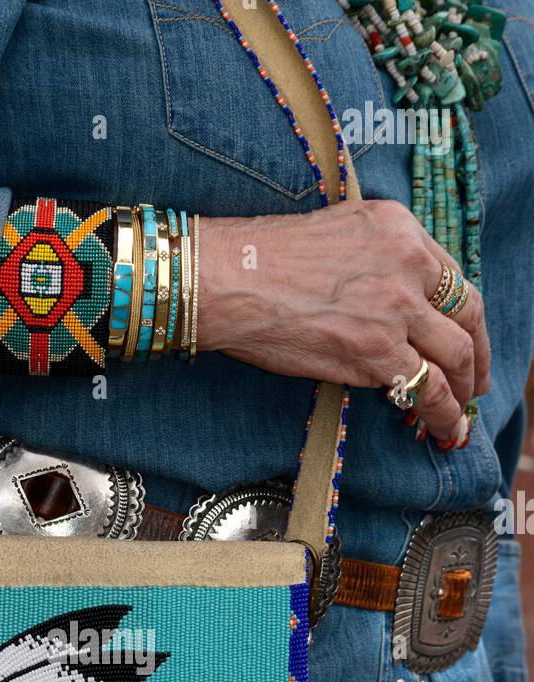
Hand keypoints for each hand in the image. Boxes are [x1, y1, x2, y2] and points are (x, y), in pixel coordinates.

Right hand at [198, 199, 490, 443]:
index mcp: (398, 228)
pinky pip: (428, 389)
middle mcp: (408, 264)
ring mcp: (397, 309)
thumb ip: (372, 259)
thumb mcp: (336, 233)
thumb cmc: (260, 260)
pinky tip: (442, 428)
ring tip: (460, 414)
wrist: (229, 280)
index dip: (462, 314)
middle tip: (474, 380)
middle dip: (477, 354)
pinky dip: (444, 414)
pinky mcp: (377, 352)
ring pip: (456, 356)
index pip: (451, 276)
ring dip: (464, 390)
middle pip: (467, 313)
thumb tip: (382, 303)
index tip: (462, 334)